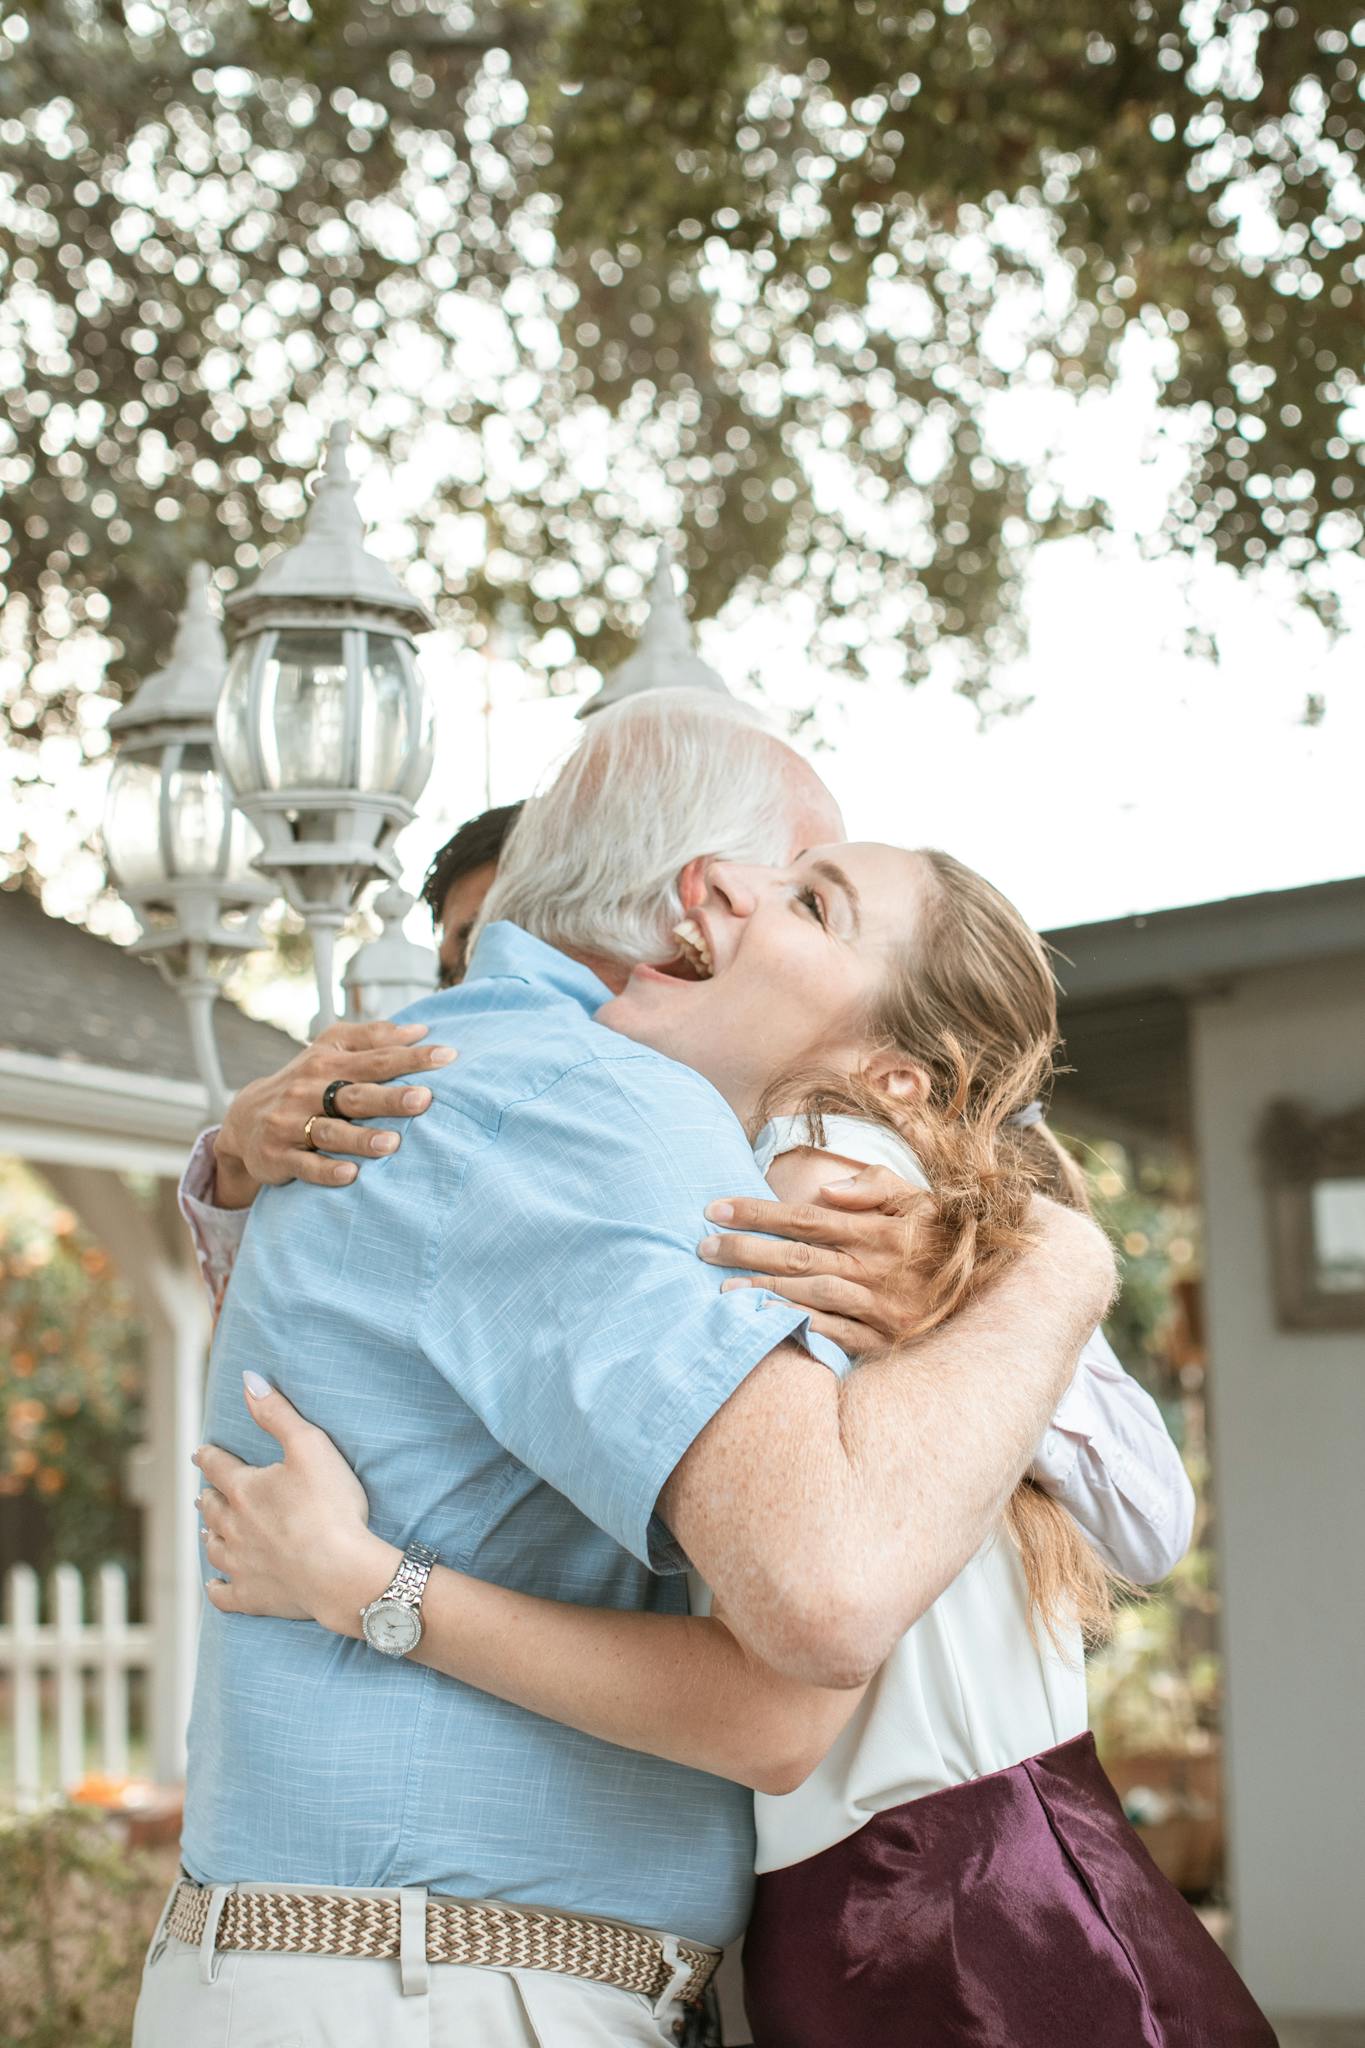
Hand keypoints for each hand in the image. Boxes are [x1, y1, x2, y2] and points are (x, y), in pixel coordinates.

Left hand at [194, 1375, 397, 1634]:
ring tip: (207, 1529)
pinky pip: (224, 1593)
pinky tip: (213, 1583)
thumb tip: (248, 1380)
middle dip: (208, 1495)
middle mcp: (233, 1526)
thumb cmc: (330, 1506)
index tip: (201, 1451)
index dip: (209, 1456)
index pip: (218, 1466)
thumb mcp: (309, 1446)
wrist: (340, 1571)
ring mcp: (240, 1564)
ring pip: (213, 1546)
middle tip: (204, 1491)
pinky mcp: (252, 1596)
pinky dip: (216, 1586)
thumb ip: (277, 1413)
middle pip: (212, 1507)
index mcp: (244, 1489)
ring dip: (209, 1534)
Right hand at [213, 1019, 457, 1207]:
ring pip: (330, 1132)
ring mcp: (291, 1124)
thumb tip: (419, 1029)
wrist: (243, 1120)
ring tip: (393, 1143)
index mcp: (327, 1062)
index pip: (375, 1058)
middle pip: (355, 1094)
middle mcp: (308, 1090)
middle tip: (425, 1099)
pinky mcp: (279, 1155)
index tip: (447, 1057)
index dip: (410, 1057)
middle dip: (390, 1098)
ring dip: (361, 1138)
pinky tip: (350, 1175)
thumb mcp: (331, 1051)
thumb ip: (372, 1038)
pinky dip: (326, 1170)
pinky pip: (305, 1165)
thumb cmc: (304, 1082)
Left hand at [699, 1166, 935, 1354]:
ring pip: (810, 1295)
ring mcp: (879, 1307)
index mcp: (879, 1230)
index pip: (805, 1217)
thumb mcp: (919, 1201)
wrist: (992, 1292)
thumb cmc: (944, 1239)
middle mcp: (876, 1267)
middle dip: (745, 1249)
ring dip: (763, 1289)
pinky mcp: (883, 1341)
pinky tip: (765, 1321)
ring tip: (720, 1289)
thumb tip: (826, 1191)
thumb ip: (875, 1186)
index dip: (757, 1212)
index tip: (715, 1208)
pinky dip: (798, 1326)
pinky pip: (833, 1334)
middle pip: (798, 1256)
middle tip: (702, 1247)